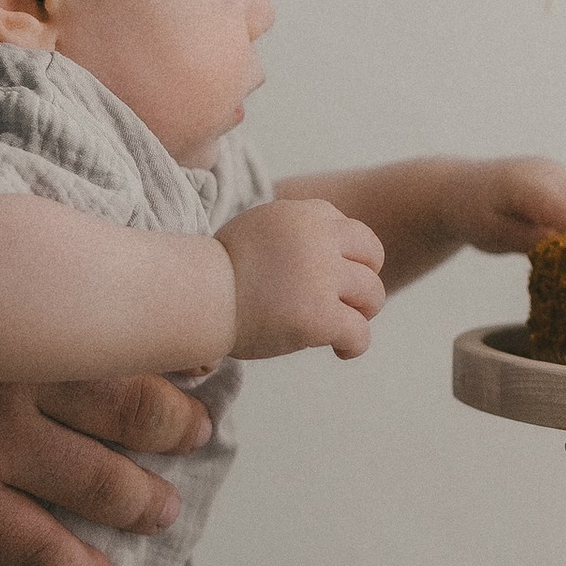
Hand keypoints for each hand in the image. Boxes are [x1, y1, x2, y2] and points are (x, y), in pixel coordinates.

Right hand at [0, 142, 211, 565]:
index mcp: (1, 301)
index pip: (110, 316)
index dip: (161, 334)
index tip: (192, 343)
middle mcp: (13, 377)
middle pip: (128, 407)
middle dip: (174, 423)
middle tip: (200, 429)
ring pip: (95, 483)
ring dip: (140, 499)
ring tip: (163, 508)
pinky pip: (32, 549)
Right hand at [217, 197, 385, 358]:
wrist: (192, 298)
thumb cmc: (216, 275)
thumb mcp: (258, 232)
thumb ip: (294, 236)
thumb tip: (329, 253)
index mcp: (302, 214)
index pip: (351, 231)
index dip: (347, 259)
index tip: (328, 279)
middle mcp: (317, 238)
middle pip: (372, 256)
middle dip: (364, 282)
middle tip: (345, 305)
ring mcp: (321, 277)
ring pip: (373, 295)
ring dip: (359, 314)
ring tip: (336, 328)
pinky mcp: (320, 316)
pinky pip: (360, 333)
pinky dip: (354, 345)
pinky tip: (339, 351)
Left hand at [447, 156, 565, 251]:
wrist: (458, 188)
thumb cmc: (473, 215)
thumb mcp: (494, 235)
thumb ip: (529, 240)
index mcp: (532, 187)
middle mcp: (552, 173)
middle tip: (554, 259)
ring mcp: (560, 171)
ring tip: (542, 239)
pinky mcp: (562, 176)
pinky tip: (544, 227)